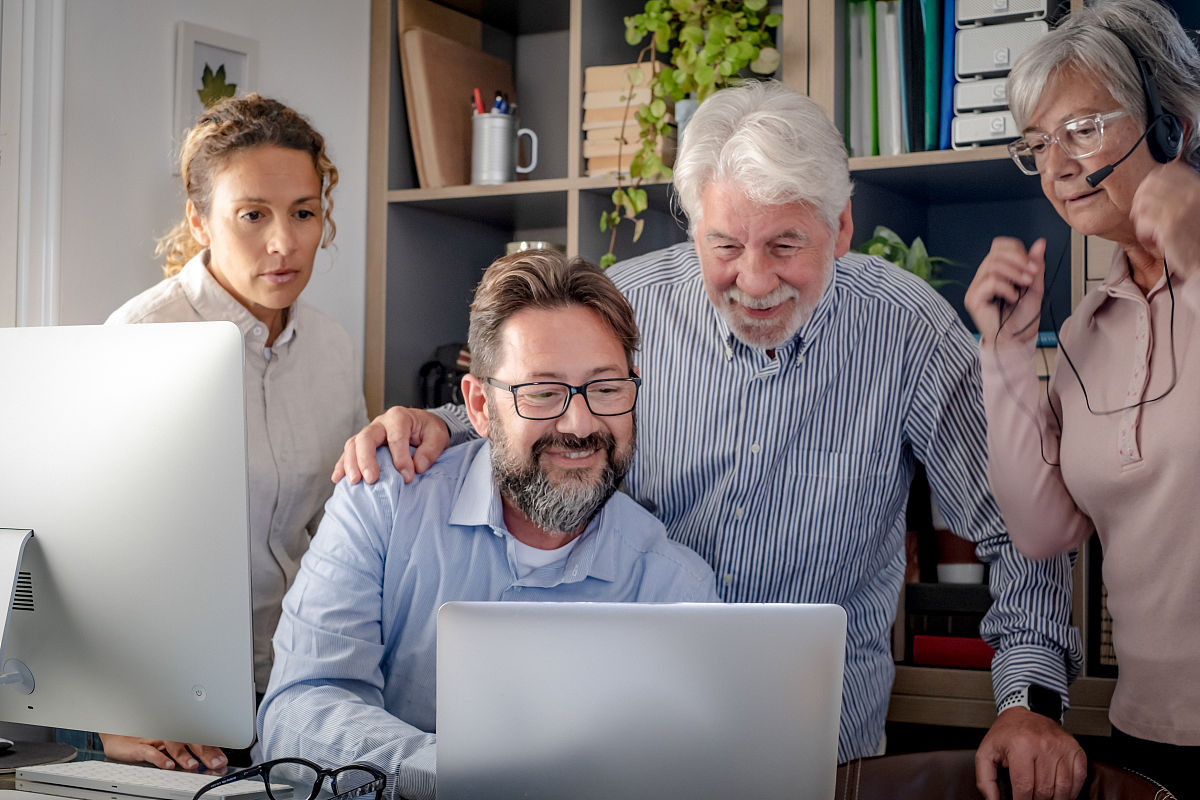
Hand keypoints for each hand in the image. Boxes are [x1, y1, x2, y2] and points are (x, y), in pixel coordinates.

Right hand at [98, 733, 226, 772]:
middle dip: (205, 753)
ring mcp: (155, 738)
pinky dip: (160, 759)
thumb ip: (185, 751)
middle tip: (216, 764)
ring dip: (184, 756)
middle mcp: (169, 732)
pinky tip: (169, 765)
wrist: (117, 733)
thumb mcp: (167, 744)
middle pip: (191, 740)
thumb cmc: (145, 737)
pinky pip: (151, 752)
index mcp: (178, 730)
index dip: (213, 749)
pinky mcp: (139, 746)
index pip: (200, 738)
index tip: (223, 760)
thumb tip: (206, 762)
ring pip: (173, 744)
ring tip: (193, 766)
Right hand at [331, 407, 449, 484]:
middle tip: (371, 479)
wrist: (423, 426)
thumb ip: (430, 450)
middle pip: (366, 437)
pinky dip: (342, 465)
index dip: (400, 458)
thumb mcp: (438, 436)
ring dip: (351, 463)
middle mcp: (380, 423)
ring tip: (354, 482)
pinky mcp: (363, 444)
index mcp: (399, 417)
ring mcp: (369, 433)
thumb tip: (417, 466)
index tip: (408, 477)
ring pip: (353, 444)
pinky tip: (338, 478)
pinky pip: (349, 452)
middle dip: (366, 459)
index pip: (396, 437)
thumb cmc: (429, 431)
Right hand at [964, 237, 1045, 346]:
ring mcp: (977, 288)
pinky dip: (1006, 288)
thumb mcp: (1034, 287)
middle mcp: (984, 278)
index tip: (1033, 263)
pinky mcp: (973, 299)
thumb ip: (1035, 266)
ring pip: (992, 265)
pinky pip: (989, 282)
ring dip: (1014, 272)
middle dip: (1018, 260)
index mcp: (997, 272)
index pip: (999, 247)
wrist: (1017, 341)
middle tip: (1032, 273)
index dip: (1016, 250)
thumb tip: (1040, 243)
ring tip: (1026, 284)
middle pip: (995, 253)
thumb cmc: (1023, 319)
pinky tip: (1012, 298)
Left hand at [975, 708, 1085, 799]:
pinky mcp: (1075, 750)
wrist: (1026, 712)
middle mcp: (1044, 745)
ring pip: (1064, 789)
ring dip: (1054, 799)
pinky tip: (1059, 791)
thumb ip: (985, 780)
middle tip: (1030, 798)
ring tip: (1043, 797)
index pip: (1024, 787)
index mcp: (1021, 745)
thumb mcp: (986, 752)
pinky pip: (1079, 780)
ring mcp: (1062, 747)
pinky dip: (1071, 792)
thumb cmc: (1007, 734)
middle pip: (1045, 791)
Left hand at [1130, 160, 1199, 279]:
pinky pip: (1143, 223)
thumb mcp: (1196, 207)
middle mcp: (1190, 194)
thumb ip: (1181, 194)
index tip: (1148, 196)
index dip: (1151, 183)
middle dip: (1141, 202)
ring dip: (1142, 220)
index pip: (1167, 171)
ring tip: (1151, 232)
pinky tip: (1154, 242)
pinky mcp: (1170, 227)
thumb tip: (1152, 187)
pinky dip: (1143, 234)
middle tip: (1144, 217)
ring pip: (1142, 205)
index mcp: (1197, 187)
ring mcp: (1180, 209)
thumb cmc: (1198, 238)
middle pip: (1149, 186)